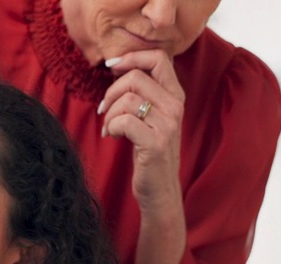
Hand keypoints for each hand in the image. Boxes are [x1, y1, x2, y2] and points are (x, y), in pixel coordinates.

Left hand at [98, 49, 184, 220]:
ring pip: (127, 100)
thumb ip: (143, 92)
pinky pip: (124, 121)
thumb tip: (118, 66)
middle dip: (111, 92)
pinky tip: (111, 136)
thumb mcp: (151, 116)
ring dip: (109, 114)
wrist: (159, 188)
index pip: (159, 58)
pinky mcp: (156, 143)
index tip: (111, 67)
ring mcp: (168, 124)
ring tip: (109, 127)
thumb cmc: (149, 150)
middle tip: (105, 109)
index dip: (131, 57)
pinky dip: (111, 127)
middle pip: (136, 77)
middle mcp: (175, 106)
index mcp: (175, 95)